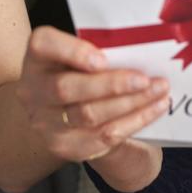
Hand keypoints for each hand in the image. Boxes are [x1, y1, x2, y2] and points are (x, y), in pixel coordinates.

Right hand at [16, 26, 169, 166]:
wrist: (66, 114)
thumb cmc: (80, 72)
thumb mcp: (80, 54)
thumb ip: (98, 48)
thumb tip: (138, 47)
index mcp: (37, 58)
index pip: (42, 45)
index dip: (71, 51)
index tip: (103, 58)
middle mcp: (32, 91)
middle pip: (66, 88)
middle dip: (110, 84)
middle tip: (144, 79)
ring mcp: (46, 123)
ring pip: (89, 115)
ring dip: (130, 103)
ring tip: (159, 90)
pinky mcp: (67, 147)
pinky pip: (105, 136)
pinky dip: (135, 120)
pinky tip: (156, 108)